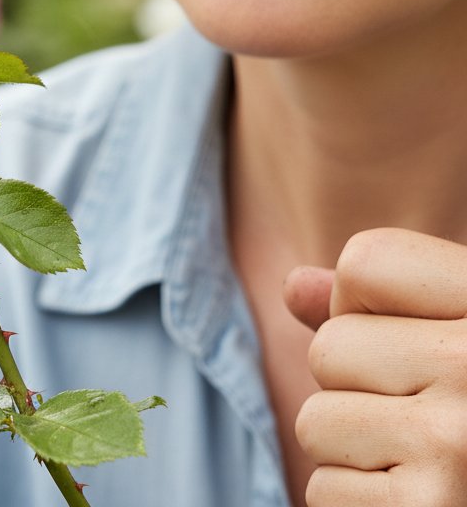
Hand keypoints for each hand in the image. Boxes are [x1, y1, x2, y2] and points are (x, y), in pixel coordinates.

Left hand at [285, 229, 466, 505]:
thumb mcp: (460, 345)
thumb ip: (388, 314)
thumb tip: (292, 288)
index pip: (365, 260)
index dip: (362, 303)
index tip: (414, 345)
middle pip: (329, 347)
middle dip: (358, 390)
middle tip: (434, 427)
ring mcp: (455, 441)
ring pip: (316, 422)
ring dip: (356, 455)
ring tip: (430, 469)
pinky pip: (324, 492)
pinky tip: (423, 506)